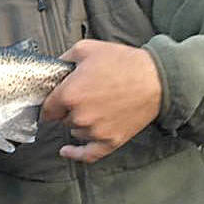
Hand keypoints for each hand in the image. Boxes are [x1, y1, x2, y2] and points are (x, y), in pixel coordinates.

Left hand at [41, 39, 161, 163]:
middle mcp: (79, 116)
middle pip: (61, 118)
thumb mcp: (86, 49)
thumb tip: (54, 68)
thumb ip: (63, 59)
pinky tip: (66, 151)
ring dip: (78, 122)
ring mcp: (95, 131)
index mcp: (70, 94)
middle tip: (83, 95)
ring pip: (75, 130)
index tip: (54, 98)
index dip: (50, 101)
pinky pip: (88, 154)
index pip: (46, 107)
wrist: (156, 79)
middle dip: (67, 108)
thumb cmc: (123, 63)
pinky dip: (75, 154)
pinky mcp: (111, 141)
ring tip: (94, 106)